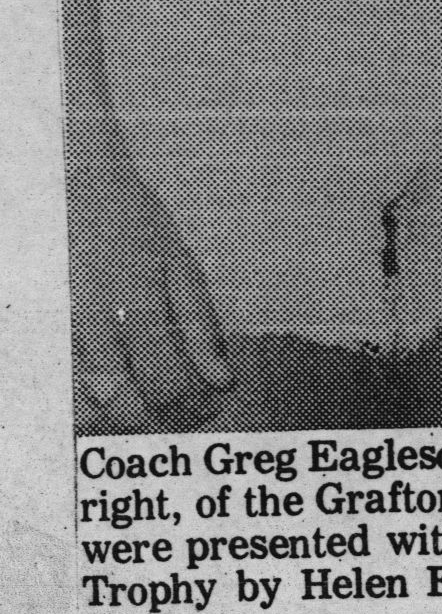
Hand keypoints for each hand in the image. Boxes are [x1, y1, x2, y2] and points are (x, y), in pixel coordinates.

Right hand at [71, 146, 232, 431]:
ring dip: (124, 419)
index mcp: (139, 310)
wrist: (76, 189)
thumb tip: (224, 383)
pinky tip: (118, 387)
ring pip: (90, 411)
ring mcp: (65, 338)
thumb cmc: (136, 226)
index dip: (191, 410)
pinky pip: (65, 392)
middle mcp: (96, 332)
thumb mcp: (181, 267)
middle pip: (125, 412)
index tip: (208, 409)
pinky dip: (92, 404)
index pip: (167, 388)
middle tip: (185, 415)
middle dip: (159, 424)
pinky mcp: (46, 340)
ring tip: (154, 402)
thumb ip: (200, 328)